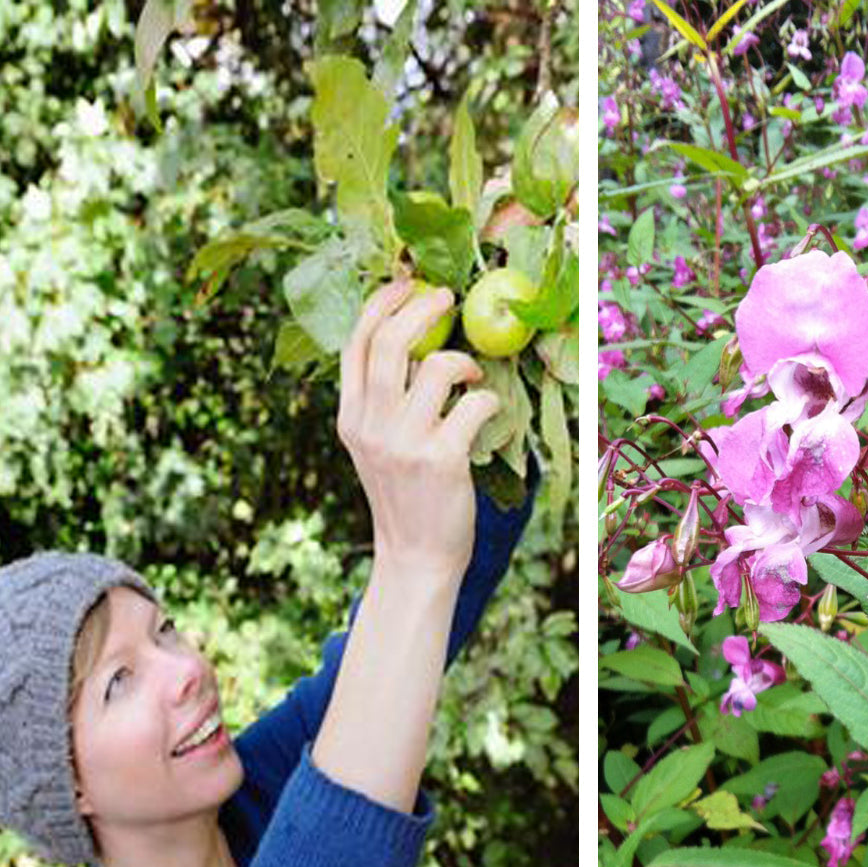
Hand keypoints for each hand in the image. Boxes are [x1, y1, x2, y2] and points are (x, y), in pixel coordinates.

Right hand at [338, 279, 498, 578]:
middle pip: (389, 343)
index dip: (381, 304)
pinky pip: (473, 406)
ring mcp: (404, 443)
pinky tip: (490, 411)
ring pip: (435, 367)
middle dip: (420, 308)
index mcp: (350, 418)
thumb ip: (384, 401)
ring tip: (472, 375)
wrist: (415, 555)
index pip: (355, 344)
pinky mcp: (441, 460)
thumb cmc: (405, 496)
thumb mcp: (377, 446)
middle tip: (446, 298)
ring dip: (463, 361)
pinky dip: (489, 401)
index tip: (406, 283)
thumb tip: (411, 348)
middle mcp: (371, 426)